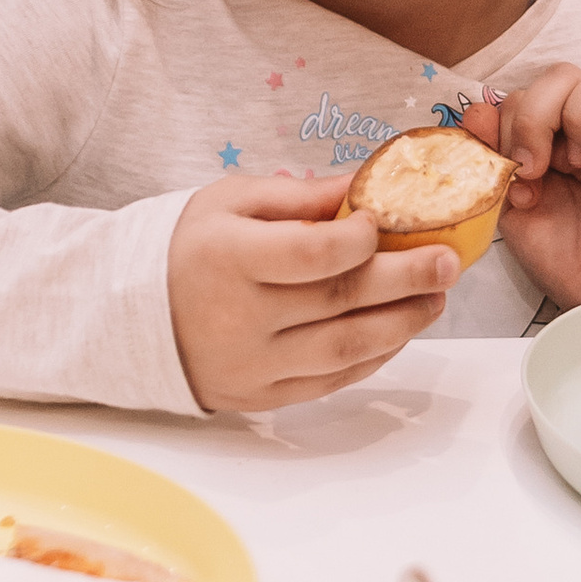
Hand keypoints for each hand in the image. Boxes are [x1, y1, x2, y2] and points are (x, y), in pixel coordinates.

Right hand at [167, 172, 460, 414]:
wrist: (131, 317)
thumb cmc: (189, 247)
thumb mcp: (230, 202)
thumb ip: (298, 196)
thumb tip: (365, 184)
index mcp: (229, 258)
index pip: (311, 255)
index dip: (359, 239)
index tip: (384, 221)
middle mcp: (241, 318)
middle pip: (338, 302)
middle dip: (405, 279)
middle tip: (449, 262)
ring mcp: (253, 364)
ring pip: (344, 350)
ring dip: (400, 323)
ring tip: (436, 298)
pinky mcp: (261, 396)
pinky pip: (330, 382)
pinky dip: (372, 357)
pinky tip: (399, 331)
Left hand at [461, 64, 580, 306]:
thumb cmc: (563, 249)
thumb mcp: (512, 201)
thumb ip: (494, 155)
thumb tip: (476, 111)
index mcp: (559, 129)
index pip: (531, 86)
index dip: (510, 120)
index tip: (511, 170)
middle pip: (564, 73)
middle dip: (535, 116)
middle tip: (534, 168)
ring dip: (576, 121)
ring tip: (574, 167)